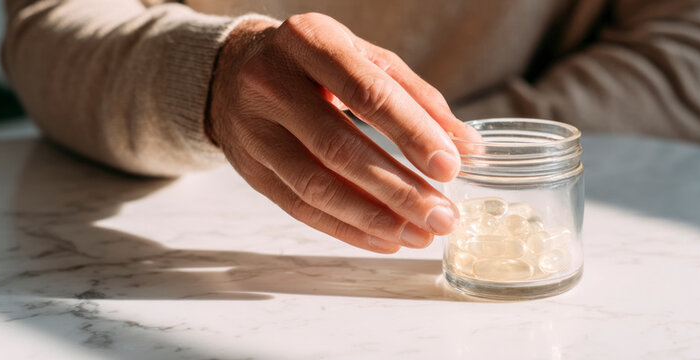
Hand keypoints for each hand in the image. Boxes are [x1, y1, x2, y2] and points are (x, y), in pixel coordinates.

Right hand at [206, 13, 479, 252]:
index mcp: (309, 41)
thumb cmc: (313, 63)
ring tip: (419, 234)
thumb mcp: (363, 58)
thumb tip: (466, 145)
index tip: (450, 166)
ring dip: (374, 218)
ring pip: (316, 186)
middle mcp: (272, 83)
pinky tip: (385, 238)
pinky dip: (347, 229)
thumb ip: (416, 97)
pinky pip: (301, 208)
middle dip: (398, 188)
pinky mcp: (251, 170)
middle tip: (441, 215)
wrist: (233, 70)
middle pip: (339, 147)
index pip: (367, 92)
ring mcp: (255, 130)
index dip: (411, 133)